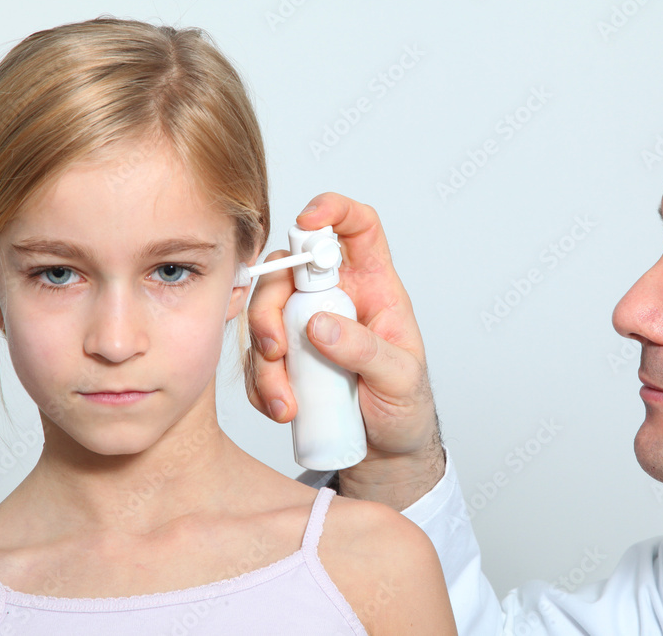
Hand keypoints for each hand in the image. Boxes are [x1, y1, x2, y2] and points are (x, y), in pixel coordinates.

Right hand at [246, 193, 443, 509]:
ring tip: (286, 400)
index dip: (334, 210)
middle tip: (277, 348)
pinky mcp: (288, 358)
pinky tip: (282, 408)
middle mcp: (336, 296)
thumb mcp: (400, 378)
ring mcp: (306, 325)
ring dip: (264, 357)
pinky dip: (261, 385)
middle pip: (289, 272)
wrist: (386, 450)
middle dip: (271, 307)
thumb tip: (319, 326)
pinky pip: (257, 359)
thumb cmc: (405, 404)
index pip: (358, 227)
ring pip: (265, 316)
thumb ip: (366, 350)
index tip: (308, 222)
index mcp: (373, 285)